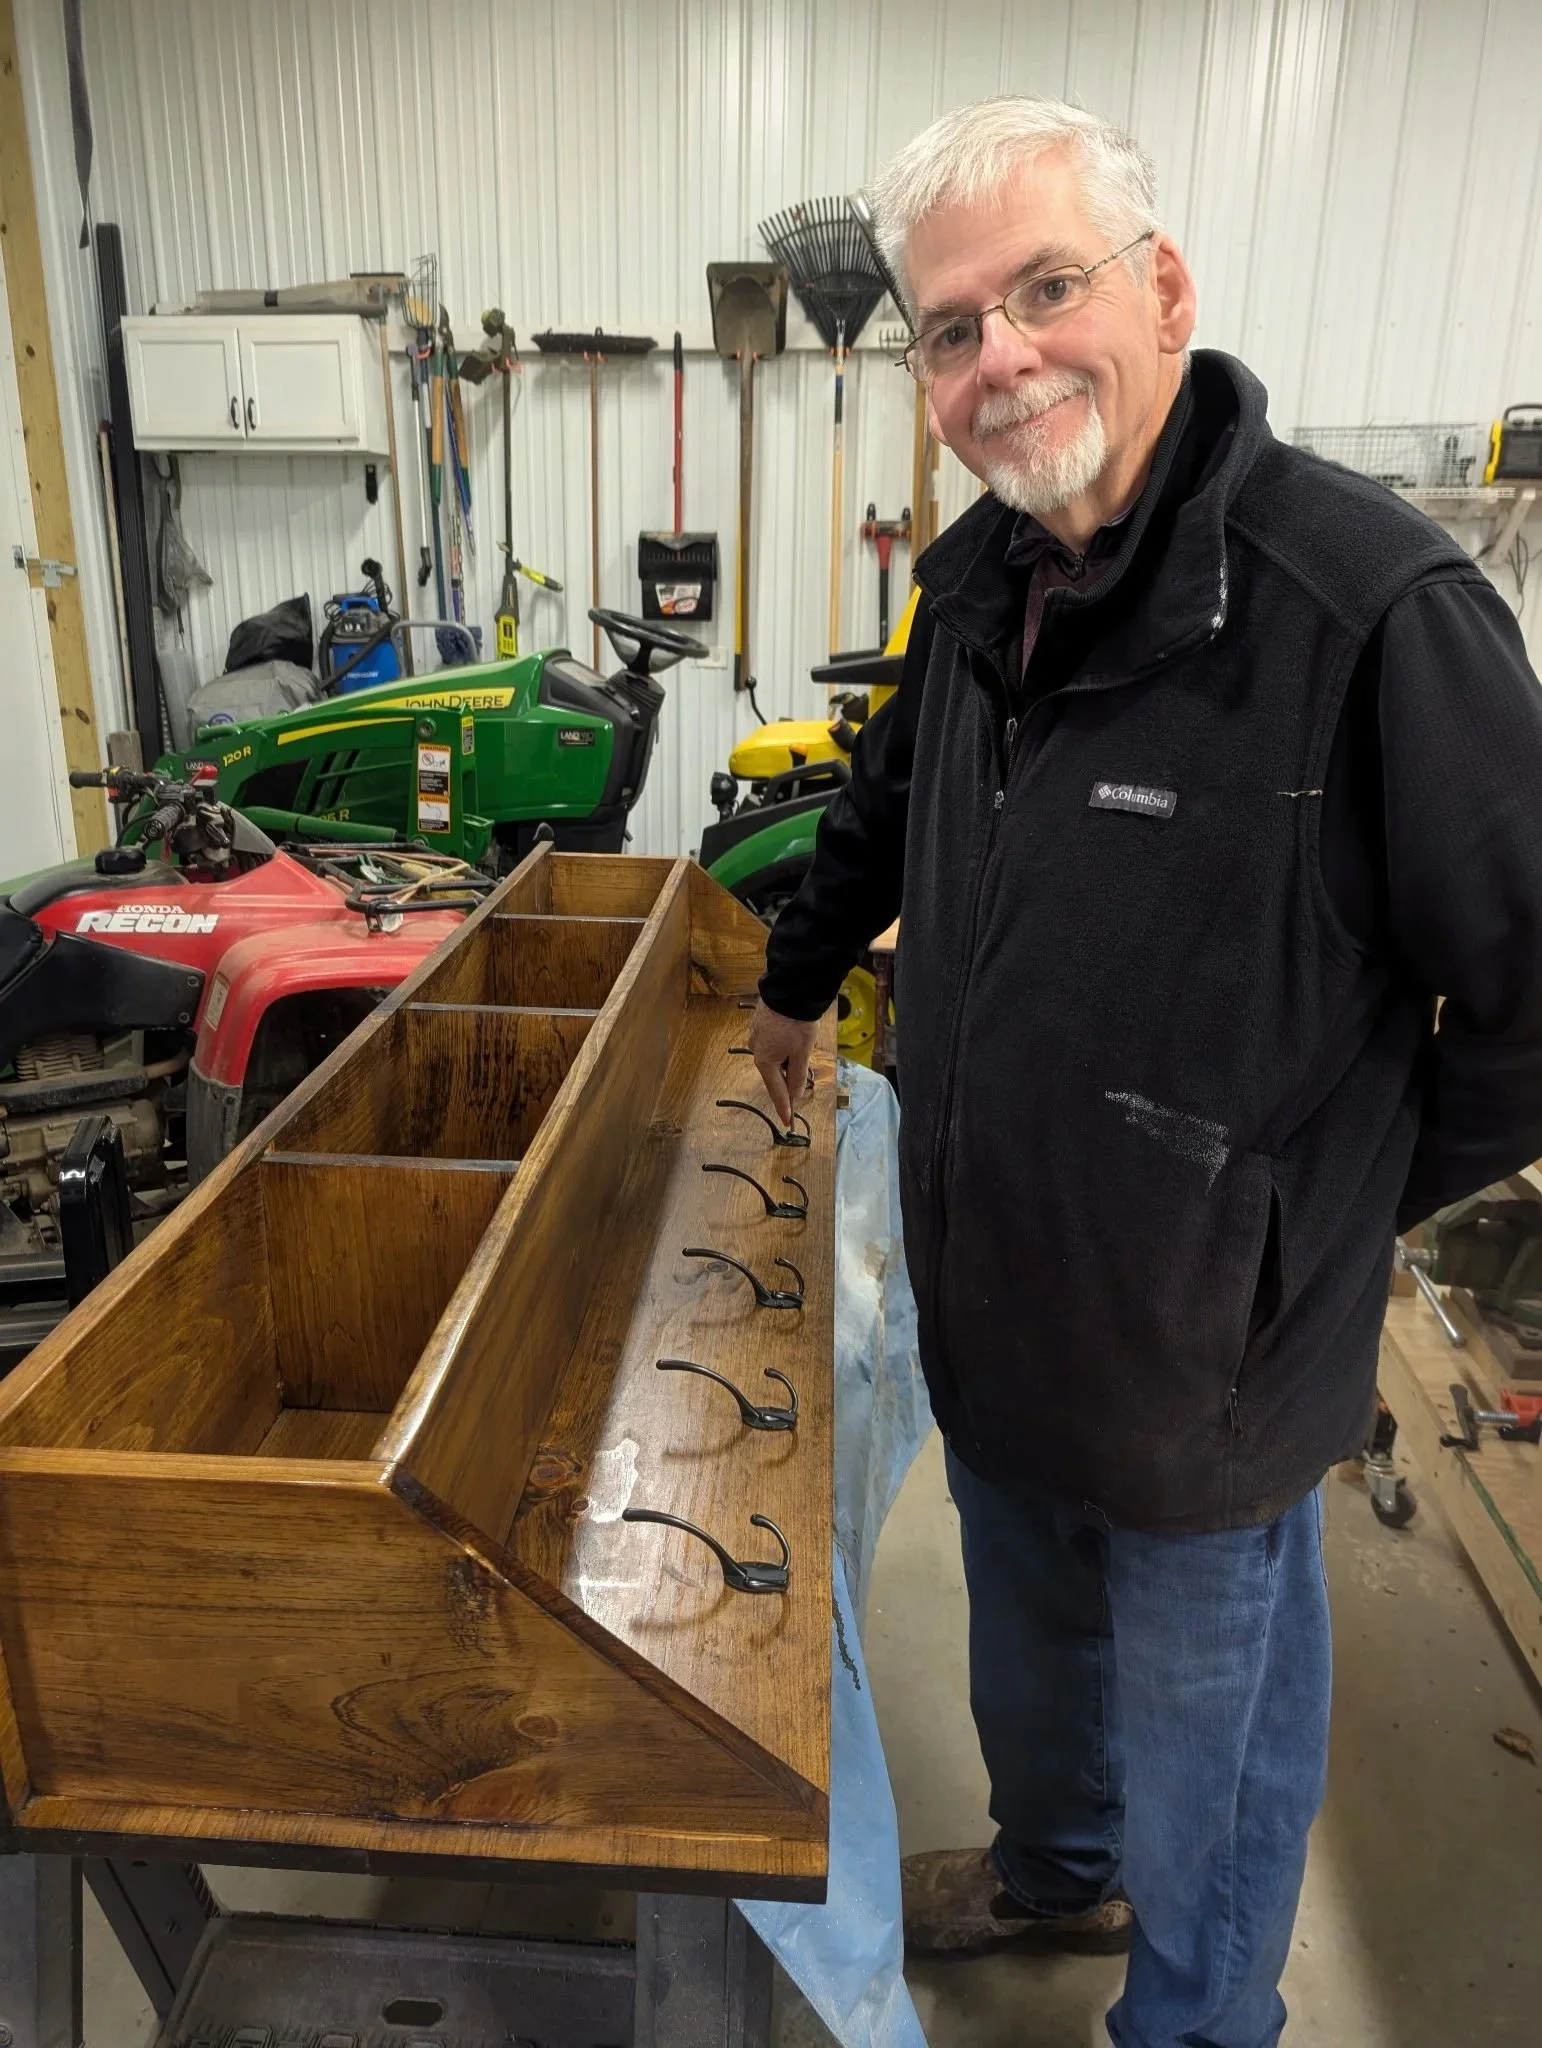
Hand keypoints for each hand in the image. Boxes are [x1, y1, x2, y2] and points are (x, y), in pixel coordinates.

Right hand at [748, 999, 817, 1126]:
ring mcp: (755, 1035)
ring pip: (773, 1056)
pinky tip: (792, 1038)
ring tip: (801, 1048)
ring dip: (787, 1059)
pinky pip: (771, 1042)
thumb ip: (797, 1076)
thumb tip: (794, 1095)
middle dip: (788, 1077)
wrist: (789, 989)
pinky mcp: (759, 1023)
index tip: (787, 1121)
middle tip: (801, 1082)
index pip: (776, 1091)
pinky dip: (782, 1046)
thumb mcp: (802, 1053)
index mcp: (765, 1061)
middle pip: (774, 1072)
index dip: (784, 1106)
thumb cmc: (796, 1022)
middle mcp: (756, 1050)